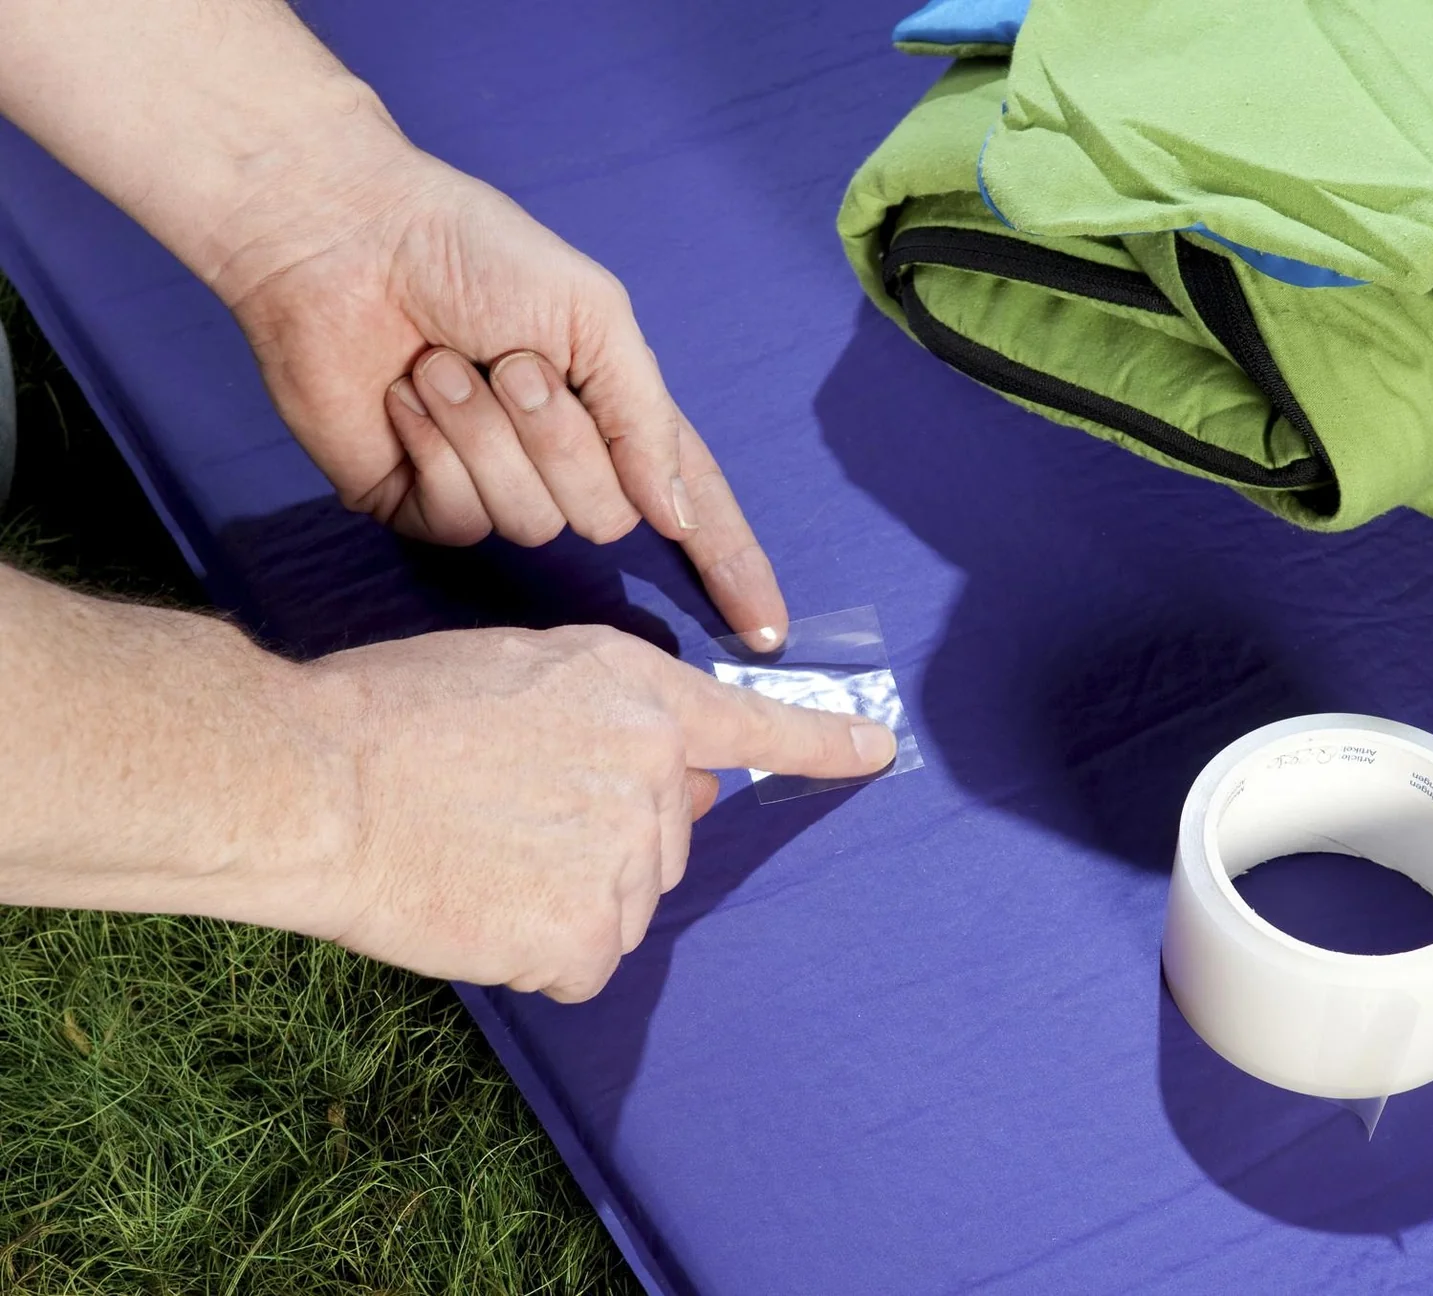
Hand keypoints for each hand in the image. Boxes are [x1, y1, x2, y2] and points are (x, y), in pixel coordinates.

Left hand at [221, 145, 790, 645]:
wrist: (344, 240)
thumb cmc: (472, 255)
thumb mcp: (594, 316)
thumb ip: (646, 420)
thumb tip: (675, 517)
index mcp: (614, 415)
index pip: (693, 507)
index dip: (732, 566)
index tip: (768, 629)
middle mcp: (559, 464)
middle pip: (606, 518)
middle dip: (563, 441)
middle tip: (514, 365)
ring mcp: (489, 490)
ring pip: (530, 524)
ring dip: (488, 435)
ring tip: (445, 365)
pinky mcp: (418, 505)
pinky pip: (460, 521)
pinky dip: (437, 450)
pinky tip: (406, 397)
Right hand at [295, 623, 896, 1001]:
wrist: (316, 779)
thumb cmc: (396, 713)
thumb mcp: (526, 671)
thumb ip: (615, 719)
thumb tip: (686, 785)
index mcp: (641, 697)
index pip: (758, 727)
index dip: (823, 742)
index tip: (877, 752)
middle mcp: (655, 775)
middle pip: (665, 837)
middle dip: (604, 836)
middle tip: (504, 810)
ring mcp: (629, 860)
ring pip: (622, 903)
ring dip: (566, 896)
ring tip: (478, 852)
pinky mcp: (589, 937)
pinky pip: (584, 962)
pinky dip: (538, 951)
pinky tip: (480, 907)